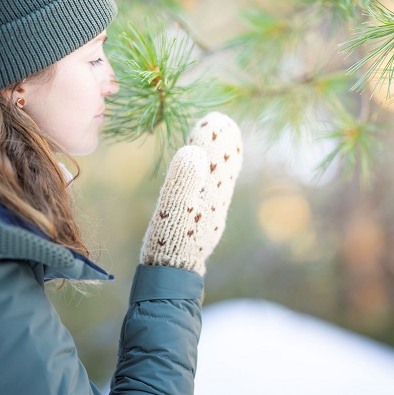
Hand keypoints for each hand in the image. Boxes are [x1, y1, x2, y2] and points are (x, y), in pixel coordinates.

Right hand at [140, 112, 242, 275]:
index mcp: (210, 194)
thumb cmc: (170, 243)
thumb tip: (194, 151)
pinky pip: (215, 191)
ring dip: (221, 158)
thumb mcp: (172, 210)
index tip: (216, 118)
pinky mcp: (205, 222)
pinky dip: (215, 176)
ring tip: (223, 141)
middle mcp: (215, 201)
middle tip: (223, 122)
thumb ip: (183, 181)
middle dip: (223, 144)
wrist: (174, 276)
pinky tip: (211, 176)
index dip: (216, 138)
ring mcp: (212, 212)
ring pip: (221, 179)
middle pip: (223, 166)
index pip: (217, 158)